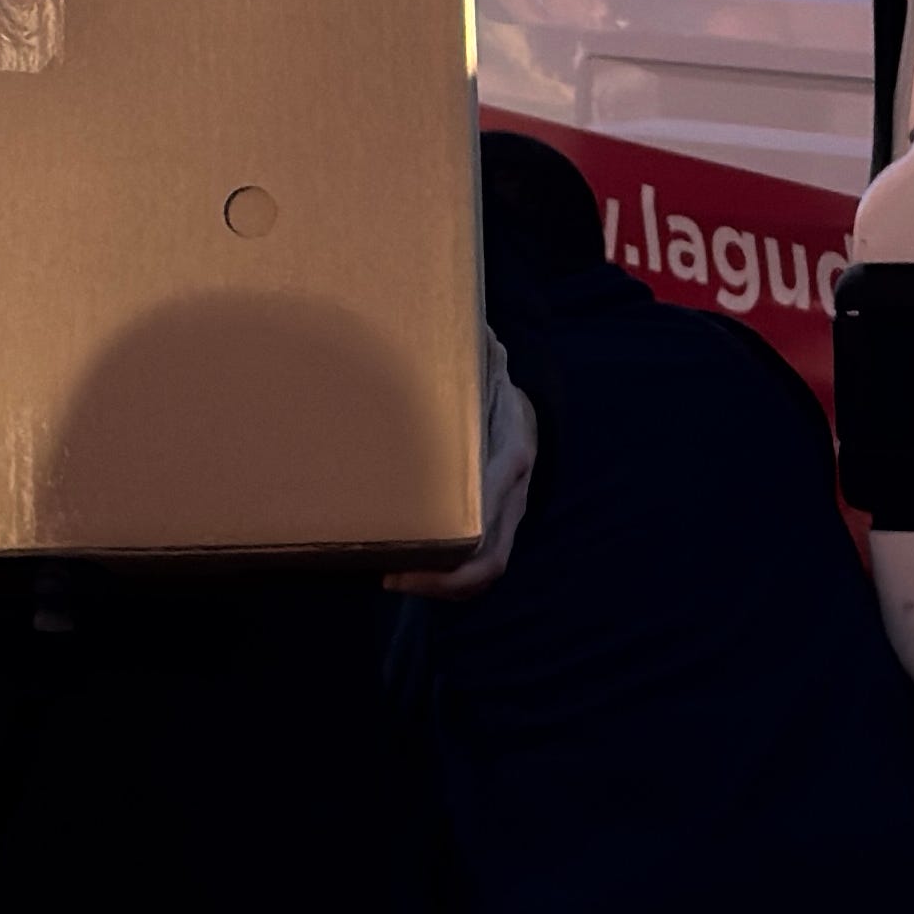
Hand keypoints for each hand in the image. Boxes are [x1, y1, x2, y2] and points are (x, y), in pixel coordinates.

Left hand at [382, 333, 541, 597]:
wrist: (524, 407)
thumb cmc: (489, 389)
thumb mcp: (483, 369)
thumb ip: (469, 354)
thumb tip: (453, 328)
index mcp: (509, 458)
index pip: (488, 523)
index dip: (450, 555)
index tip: (401, 562)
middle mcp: (513, 495)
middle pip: (489, 562)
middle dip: (441, 582)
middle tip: (390, 579)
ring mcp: (509, 514)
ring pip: (486, 570)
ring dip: (444, 585)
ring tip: (396, 579)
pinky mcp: (498, 524)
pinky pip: (480, 562)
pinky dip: (449, 576)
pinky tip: (412, 570)